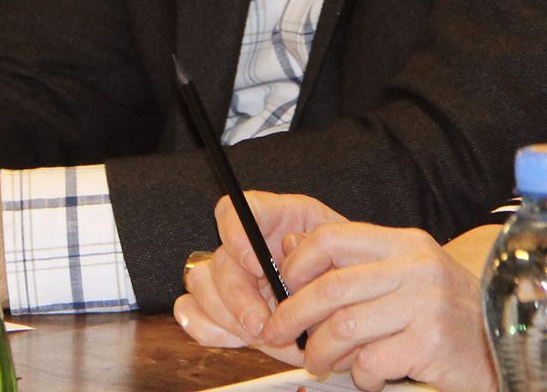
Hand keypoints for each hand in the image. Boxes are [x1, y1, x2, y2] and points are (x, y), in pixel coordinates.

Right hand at [175, 191, 343, 361]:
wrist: (353, 308)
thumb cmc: (352, 275)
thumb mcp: (348, 251)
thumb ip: (321, 246)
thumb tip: (290, 246)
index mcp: (277, 219)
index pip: (236, 209)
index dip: (236, 234)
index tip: (255, 265)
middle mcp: (249, 245)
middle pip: (219, 258)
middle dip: (237, 297)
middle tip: (261, 324)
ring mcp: (232, 276)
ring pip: (200, 284)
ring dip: (226, 315)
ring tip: (259, 334)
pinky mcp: (223, 307)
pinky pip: (192, 311)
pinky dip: (209, 328)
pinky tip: (237, 337)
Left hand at [271, 220, 493, 391]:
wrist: (506, 346)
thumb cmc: (448, 314)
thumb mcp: (404, 276)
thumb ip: (353, 263)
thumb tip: (290, 244)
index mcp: (405, 244)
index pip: (332, 237)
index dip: (296, 262)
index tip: (282, 286)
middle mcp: (416, 268)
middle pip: (330, 288)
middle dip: (292, 315)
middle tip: (277, 334)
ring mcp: (427, 306)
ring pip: (344, 327)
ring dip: (322, 352)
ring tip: (321, 363)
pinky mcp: (432, 344)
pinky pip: (371, 361)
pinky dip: (360, 375)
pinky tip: (369, 376)